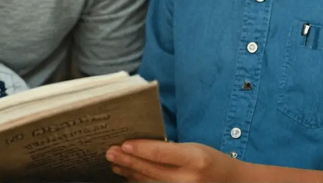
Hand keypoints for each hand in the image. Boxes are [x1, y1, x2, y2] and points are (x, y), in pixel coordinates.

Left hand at [107, 140, 238, 181]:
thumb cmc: (212, 161)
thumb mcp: (195, 148)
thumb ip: (171, 150)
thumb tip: (141, 147)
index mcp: (195, 159)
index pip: (161, 153)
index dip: (140, 149)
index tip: (123, 144)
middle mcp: (188, 178)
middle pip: (151, 170)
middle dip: (128, 161)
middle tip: (110, 153)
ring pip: (149, 182)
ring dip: (130, 172)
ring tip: (115, 164)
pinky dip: (140, 182)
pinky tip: (129, 176)